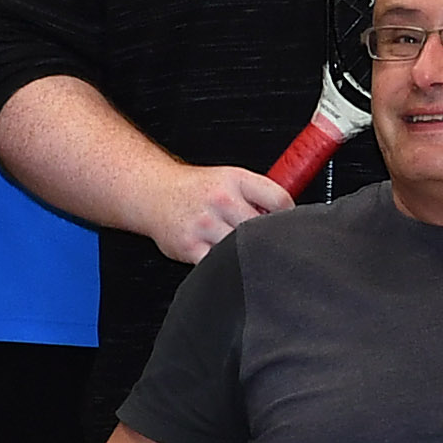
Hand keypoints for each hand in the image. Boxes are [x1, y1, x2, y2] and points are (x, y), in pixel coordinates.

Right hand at [150, 163, 291, 262]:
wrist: (153, 193)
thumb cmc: (195, 190)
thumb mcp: (230, 179)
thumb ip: (258, 195)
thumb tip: (288, 217)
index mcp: (235, 180)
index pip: (279, 200)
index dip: (288, 216)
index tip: (285, 224)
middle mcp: (220, 200)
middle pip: (262, 228)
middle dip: (265, 237)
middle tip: (260, 240)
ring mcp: (205, 224)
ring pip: (241, 249)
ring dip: (245, 252)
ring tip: (239, 248)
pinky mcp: (190, 246)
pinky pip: (218, 264)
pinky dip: (224, 264)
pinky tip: (222, 257)